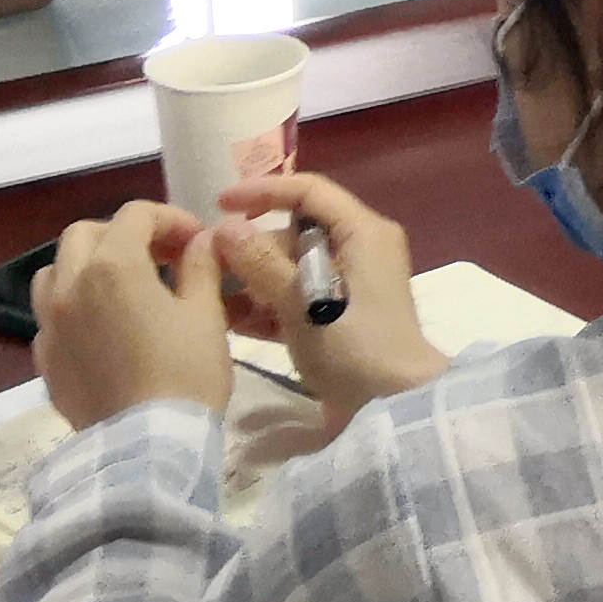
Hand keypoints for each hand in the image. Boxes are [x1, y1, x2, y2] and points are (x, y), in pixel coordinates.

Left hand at [36, 201, 238, 429]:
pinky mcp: (44, 360)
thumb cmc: (185, 374)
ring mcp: (50, 324)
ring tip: (119, 289)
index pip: (136, 216)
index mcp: (113, 266)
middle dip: (122, 235)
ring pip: (55, 272)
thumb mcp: (206, 315)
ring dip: (86, 267)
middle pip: (85, 234)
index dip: (171, 219)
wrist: (147, 447)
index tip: (196, 242)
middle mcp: (70, 286)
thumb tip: (199, 241)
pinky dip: (74, 309)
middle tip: (158, 258)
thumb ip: (200, 266)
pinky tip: (102, 332)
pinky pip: (51, 318)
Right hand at [214, 170, 449, 433]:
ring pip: (292, 270)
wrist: (392, 410)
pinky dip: (268, 309)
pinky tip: (230, 324)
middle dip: (252, 250)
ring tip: (212, 299)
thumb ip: (262, 263)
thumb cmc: (353, 347)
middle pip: (296, 234)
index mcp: (363, 233)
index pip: (310, 192)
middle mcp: (359, 252)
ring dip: (254, 283)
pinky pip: (297, 300)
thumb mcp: (303, 303)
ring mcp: (350, 288)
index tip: (220, 203)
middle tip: (210, 269)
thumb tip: (226, 227)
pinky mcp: (339, 320)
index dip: (263, 192)